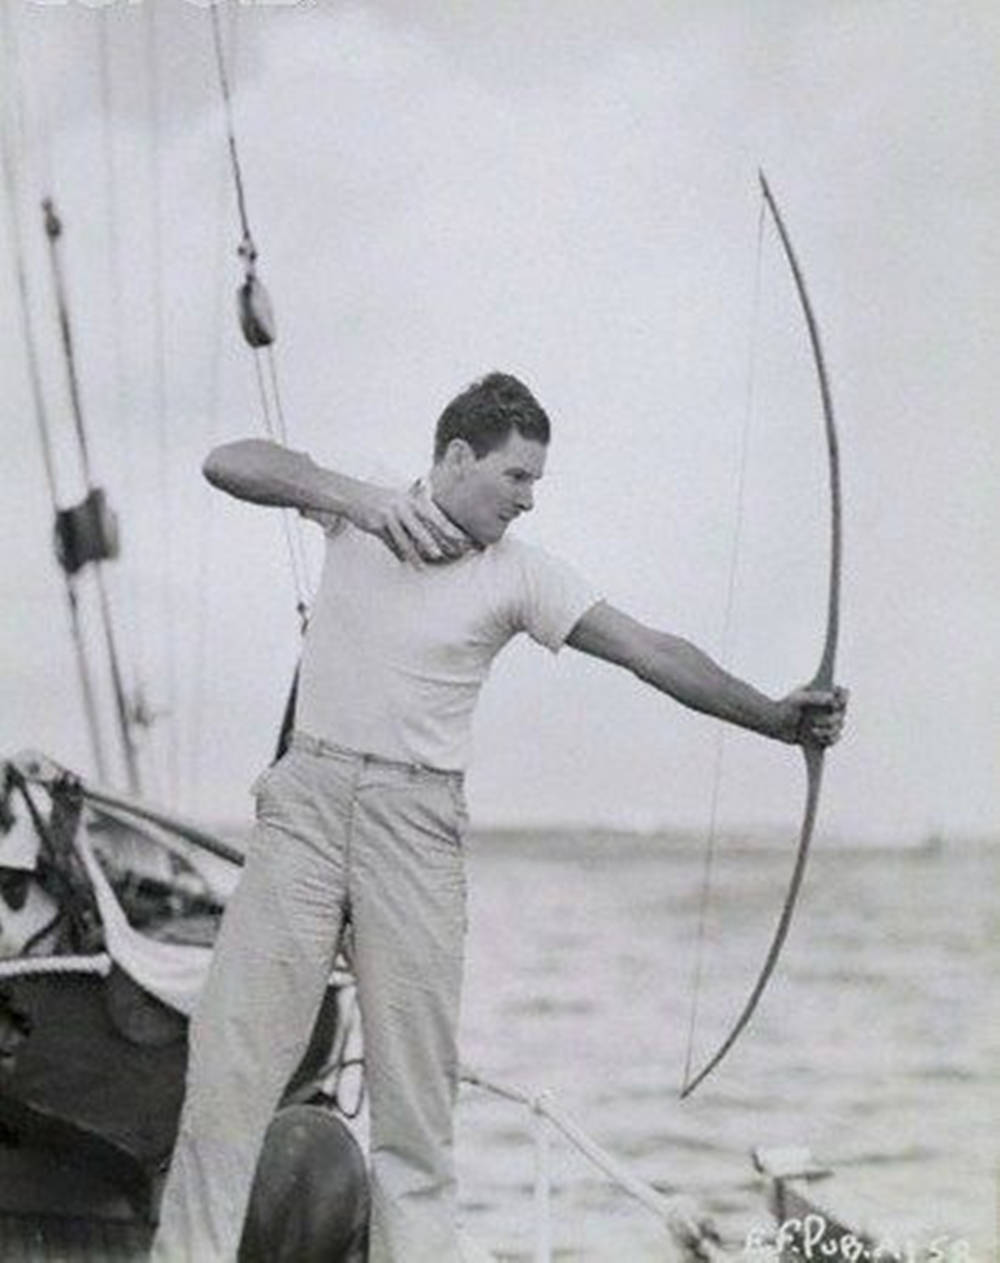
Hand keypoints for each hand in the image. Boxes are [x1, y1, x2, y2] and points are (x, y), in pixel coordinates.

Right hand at [347, 485, 468, 565]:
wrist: (351, 494)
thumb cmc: (380, 500)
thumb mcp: (400, 500)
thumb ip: (417, 512)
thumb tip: (436, 529)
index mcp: (412, 500)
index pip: (435, 516)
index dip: (448, 529)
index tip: (462, 540)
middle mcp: (402, 506)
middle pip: (423, 526)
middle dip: (436, 540)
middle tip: (448, 553)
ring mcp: (389, 515)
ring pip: (405, 537)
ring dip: (415, 552)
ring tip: (425, 564)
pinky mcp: (376, 524)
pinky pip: (389, 541)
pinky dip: (397, 552)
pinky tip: (404, 562)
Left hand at [775, 685, 848, 746]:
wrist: (775, 725)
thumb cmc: (784, 708)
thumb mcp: (797, 700)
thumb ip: (813, 697)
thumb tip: (831, 698)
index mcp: (823, 693)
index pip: (842, 692)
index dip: (844, 697)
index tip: (837, 704)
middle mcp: (827, 707)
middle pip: (842, 712)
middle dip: (833, 719)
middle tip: (816, 721)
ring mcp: (826, 721)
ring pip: (838, 727)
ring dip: (829, 731)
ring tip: (813, 732)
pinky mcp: (823, 734)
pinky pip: (834, 739)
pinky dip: (828, 740)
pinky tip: (817, 739)